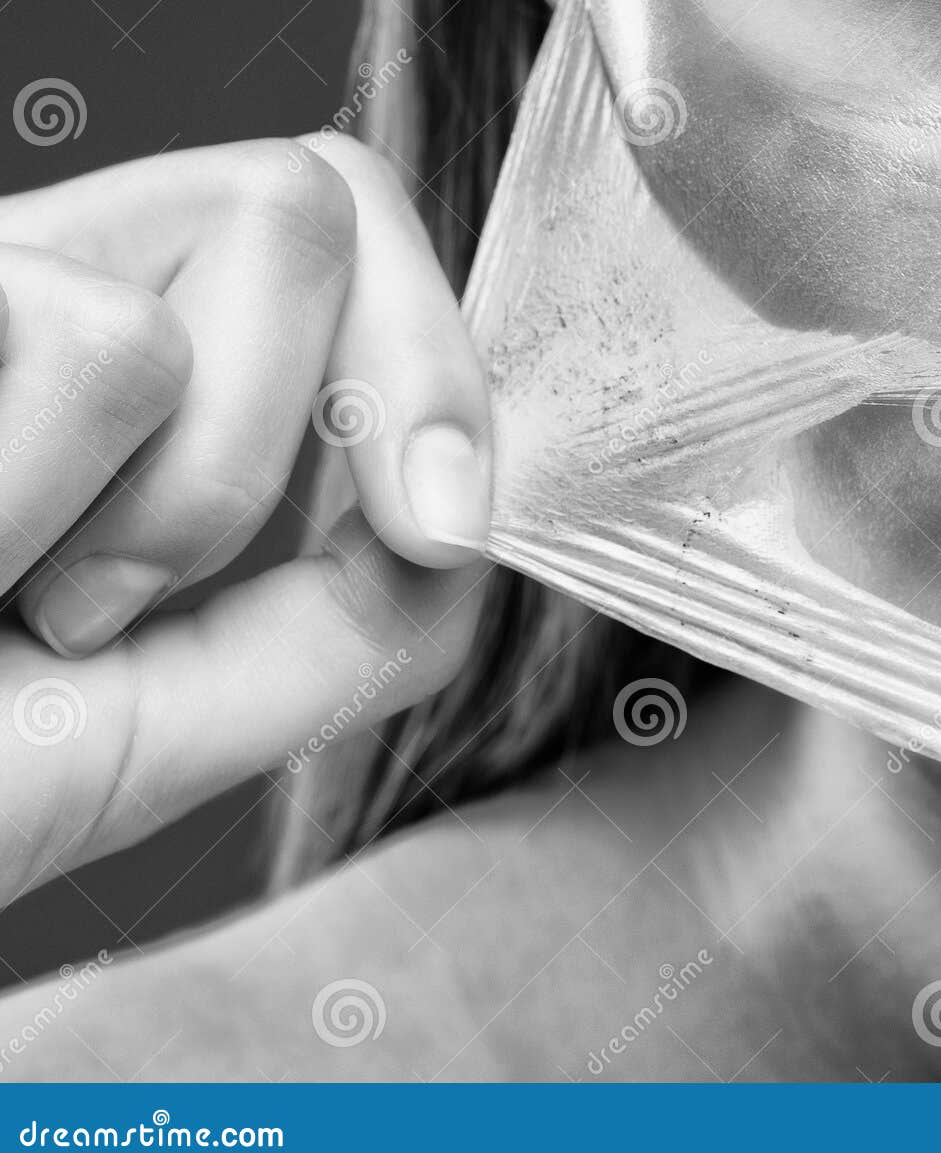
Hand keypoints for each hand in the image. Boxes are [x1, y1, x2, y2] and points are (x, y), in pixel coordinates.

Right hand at [0, 135, 490, 903]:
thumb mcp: (181, 719)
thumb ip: (349, 619)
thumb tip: (459, 514)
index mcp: (147, 357)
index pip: (341, 228)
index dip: (430, 361)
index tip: (436, 522)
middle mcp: (59, 276)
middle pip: (305, 207)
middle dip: (273, 446)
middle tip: (129, 588)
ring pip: (207, 292)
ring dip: (151, 517)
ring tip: (14, 592)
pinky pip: (99, 341)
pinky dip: (40, 510)